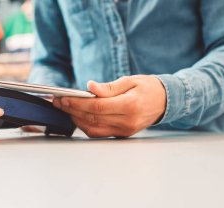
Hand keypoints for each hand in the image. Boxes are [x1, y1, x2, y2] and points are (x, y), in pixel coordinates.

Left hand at [52, 75, 166, 137]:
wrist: (164, 102)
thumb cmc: (148, 88)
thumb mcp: (130, 80)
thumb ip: (109, 87)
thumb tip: (90, 87)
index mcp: (130, 105)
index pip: (97, 106)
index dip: (77, 103)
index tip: (63, 97)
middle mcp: (127, 121)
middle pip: (92, 118)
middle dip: (72, 110)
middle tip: (58, 102)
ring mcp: (125, 130)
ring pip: (93, 129)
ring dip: (76, 119)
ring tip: (65, 108)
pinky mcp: (122, 134)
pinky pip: (99, 133)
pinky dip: (86, 126)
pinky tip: (77, 116)